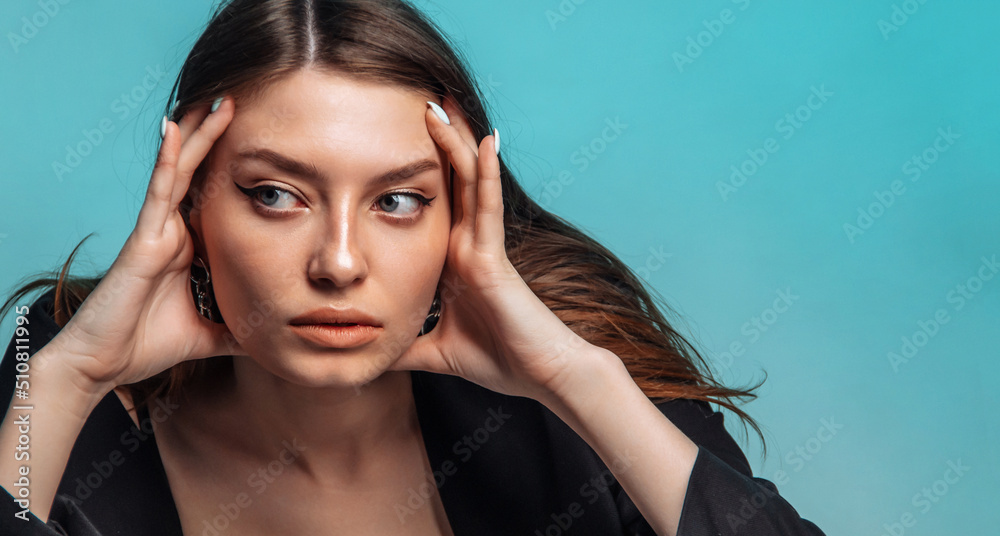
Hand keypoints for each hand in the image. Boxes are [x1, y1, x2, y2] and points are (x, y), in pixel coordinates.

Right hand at [48, 97, 244, 393]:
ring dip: (199, 135)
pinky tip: (176, 128)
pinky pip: (159, 191)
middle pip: (199, 175)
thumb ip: (237, 330)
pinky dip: (169, 159)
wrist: (104, 365)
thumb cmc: (146, 345)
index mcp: (188, 249)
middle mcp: (172, 232)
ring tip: (219, 100)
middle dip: (217, 139)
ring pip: (181, 172)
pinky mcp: (143, 238)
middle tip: (240, 102)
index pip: (213, 199)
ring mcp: (156, 231)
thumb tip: (272, 336)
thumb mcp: (209, 335)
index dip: (231, 170)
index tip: (261, 145)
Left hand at [389, 96, 604, 402]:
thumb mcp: (436, 351)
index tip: (396, 140)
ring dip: (457, 142)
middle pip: (452, 182)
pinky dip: (487, 173)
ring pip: (469, 183)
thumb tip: (372, 355)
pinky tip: (486, 139)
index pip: (437, 205)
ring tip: (442, 102)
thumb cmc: (501, 360)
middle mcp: (470, 246)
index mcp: (456, 261)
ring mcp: (484, 248)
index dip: (424, 170)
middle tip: (420, 100)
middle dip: (439, 143)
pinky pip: (490, 206)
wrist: (542, 376)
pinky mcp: (495, 258)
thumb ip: (406, 346)